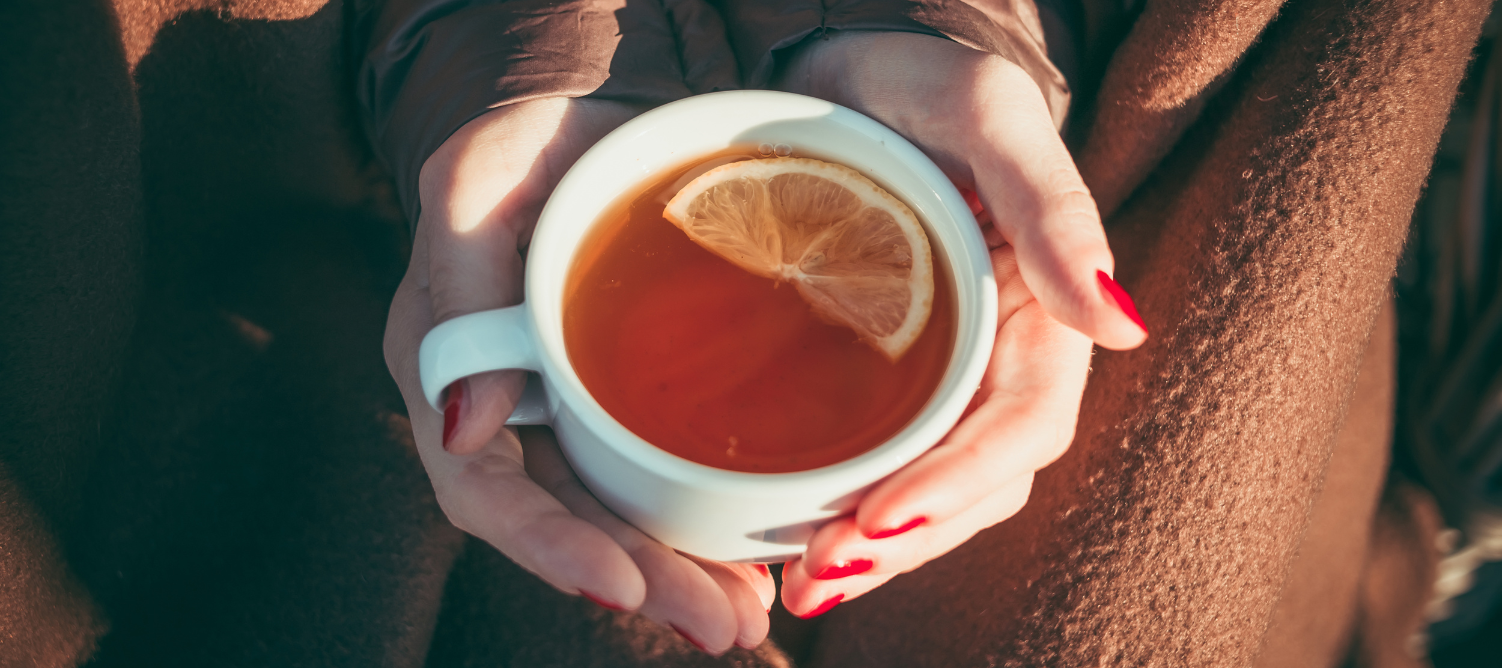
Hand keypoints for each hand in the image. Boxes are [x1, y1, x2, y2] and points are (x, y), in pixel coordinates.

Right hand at [383, 98, 774, 653]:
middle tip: (722, 622)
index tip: (623, 583)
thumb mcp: (478, 180)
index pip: (484, 486)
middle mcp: (502, 408)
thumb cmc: (520, 143)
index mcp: (448, 366)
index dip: (548, 543)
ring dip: (680, 573)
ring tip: (745, 613)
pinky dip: (700, 522)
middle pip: (564, 521)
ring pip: (616, 514)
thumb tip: (462, 427)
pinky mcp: (619, 400)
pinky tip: (751, 557)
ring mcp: (562, 410)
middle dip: (641, 581)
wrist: (581, 123)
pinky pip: (653, 476)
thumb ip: (460, 281)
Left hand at [772, 32, 1147, 614]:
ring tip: (809, 585)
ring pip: (938, 485)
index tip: (881, 518)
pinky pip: (889, 457)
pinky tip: (799, 540)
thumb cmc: (924, 79)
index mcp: (1042, 304)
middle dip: (911, 537)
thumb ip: (1051, 207)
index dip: (961, 480)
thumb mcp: (988, 116)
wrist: (850, 67)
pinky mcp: (893, 373)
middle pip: (981, 478)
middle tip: (822, 576)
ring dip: (882, 549)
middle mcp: (1002, 350)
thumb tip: (1123, 328)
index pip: (1024, 421)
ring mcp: (949, 367)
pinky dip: (853, 508)